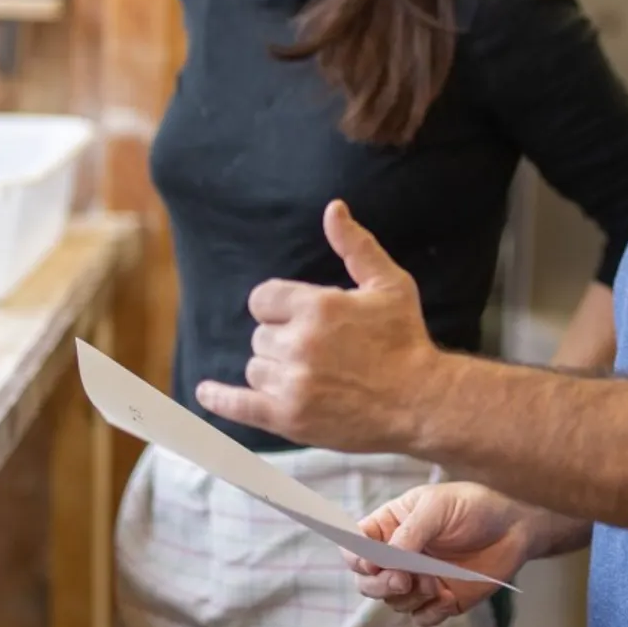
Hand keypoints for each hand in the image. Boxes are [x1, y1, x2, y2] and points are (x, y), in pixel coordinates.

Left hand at [194, 200, 440, 452]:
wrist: (422, 400)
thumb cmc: (407, 340)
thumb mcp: (389, 284)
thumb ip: (355, 246)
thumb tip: (333, 209)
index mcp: (317, 307)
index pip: (263, 299)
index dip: (279, 307)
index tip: (299, 318)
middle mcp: (299, 343)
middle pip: (261, 336)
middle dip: (284, 341)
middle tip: (319, 352)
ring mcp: (291, 383)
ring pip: (255, 368)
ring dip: (274, 370)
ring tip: (311, 376)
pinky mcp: (288, 417)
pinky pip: (239, 406)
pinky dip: (219, 399)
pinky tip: (205, 392)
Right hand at [345, 482, 536, 626]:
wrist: (516, 528)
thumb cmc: (475, 506)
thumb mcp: (438, 507)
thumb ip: (410, 531)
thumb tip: (385, 559)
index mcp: (391, 526)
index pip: (355, 547)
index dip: (356, 559)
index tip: (372, 563)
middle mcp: (399, 556)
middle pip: (367, 582)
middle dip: (380, 585)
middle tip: (404, 579)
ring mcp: (418, 579)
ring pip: (393, 602)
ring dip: (409, 596)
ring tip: (435, 581)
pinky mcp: (440, 599)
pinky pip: (420, 617)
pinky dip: (430, 611)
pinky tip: (448, 596)